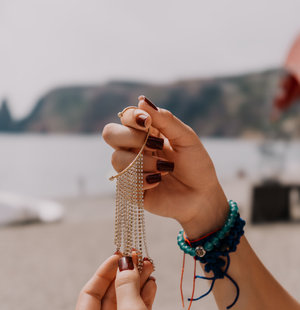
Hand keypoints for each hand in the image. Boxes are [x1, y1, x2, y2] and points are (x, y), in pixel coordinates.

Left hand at [69, 253, 192, 309]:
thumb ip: (127, 286)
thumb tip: (125, 263)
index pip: (89, 293)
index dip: (105, 271)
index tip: (120, 254)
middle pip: (108, 297)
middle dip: (124, 276)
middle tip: (140, 257)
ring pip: (124, 305)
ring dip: (136, 285)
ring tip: (151, 265)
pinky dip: (144, 299)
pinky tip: (153, 284)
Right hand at [103, 96, 227, 238]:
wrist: (202, 196)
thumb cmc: (196, 165)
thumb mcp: (186, 138)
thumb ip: (165, 119)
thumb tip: (141, 100)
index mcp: (146, 133)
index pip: (125, 117)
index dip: (132, 118)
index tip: (148, 123)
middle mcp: (134, 149)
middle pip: (110, 134)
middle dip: (131, 138)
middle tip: (156, 146)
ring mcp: (130, 170)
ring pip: (116, 159)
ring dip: (143, 162)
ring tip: (165, 169)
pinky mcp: (130, 190)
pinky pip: (124, 182)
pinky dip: (144, 180)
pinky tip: (158, 182)